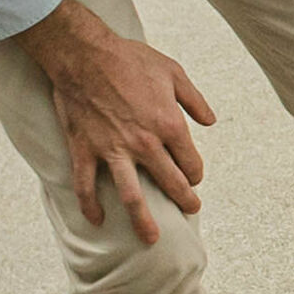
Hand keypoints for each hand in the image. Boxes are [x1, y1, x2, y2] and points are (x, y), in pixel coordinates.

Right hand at [15, 0, 216, 244]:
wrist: (83, 53)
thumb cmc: (130, 59)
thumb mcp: (173, 72)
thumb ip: (195, 100)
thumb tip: (210, 121)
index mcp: (169, 125)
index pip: (191, 163)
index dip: (196, 173)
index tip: (194, 176)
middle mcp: (145, 144)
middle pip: (170, 183)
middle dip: (184, 200)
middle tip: (191, 209)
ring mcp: (113, 151)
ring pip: (132, 196)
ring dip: (143, 221)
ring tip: (151, 239)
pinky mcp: (85, 150)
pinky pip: (86, 186)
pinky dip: (90, 206)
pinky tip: (97, 220)